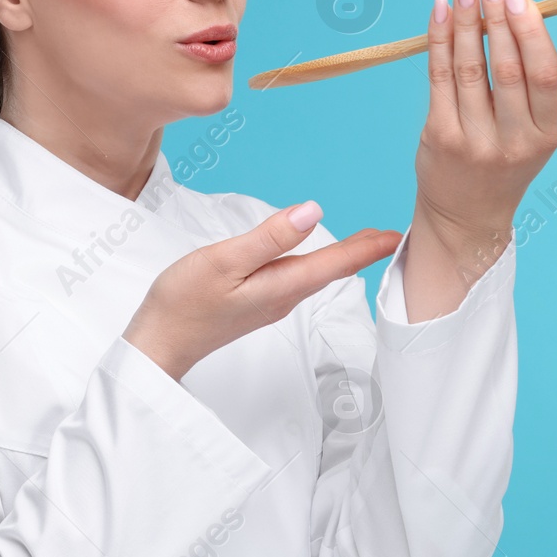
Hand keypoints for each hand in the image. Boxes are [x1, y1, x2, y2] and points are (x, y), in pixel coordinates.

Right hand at [123, 202, 401, 380]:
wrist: (158, 344)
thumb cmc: (183, 301)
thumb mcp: (223, 261)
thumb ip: (268, 238)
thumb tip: (312, 212)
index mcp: (280, 285)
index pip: (334, 263)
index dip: (367, 247)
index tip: (398, 235)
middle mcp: (282, 297)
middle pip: (330, 271)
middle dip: (362, 253)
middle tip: (391, 236)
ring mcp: (269, 303)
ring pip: (314, 277)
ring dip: (341, 260)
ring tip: (363, 244)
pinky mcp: (254, 304)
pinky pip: (296, 281)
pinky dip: (316, 266)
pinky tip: (314, 260)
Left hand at [415, 0, 556, 249]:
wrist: (466, 215)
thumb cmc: (503, 158)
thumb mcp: (532, 128)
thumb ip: (528, 80)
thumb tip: (514, 9)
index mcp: (548, 133)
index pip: (545, 74)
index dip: (531, 31)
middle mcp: (514, 141)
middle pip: (506, 66)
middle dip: (497, 16)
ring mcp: (474, 141)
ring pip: (469, 67)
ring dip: (464, 20)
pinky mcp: (439, 137)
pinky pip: (439, 78)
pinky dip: (438, 40)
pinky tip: (439, 12)